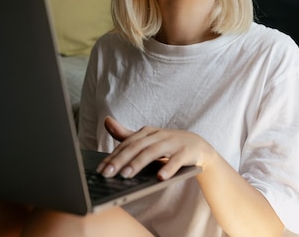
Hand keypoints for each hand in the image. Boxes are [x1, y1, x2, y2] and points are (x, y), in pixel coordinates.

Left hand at [96, 116, 215, 179]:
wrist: (198, 147)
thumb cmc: (167, 144)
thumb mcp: (147, 139)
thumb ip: (126, 134)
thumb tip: (106, 121)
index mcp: (147, 132)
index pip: (126, 144)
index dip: (113, 156)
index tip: (100, 169)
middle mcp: (158, 135)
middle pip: (136, 147)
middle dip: (121, 160)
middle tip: (108, 174)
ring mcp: (173, 143)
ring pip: (153, 152)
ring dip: (138, 163)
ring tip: (126, 175)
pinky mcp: (186, 152)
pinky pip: (176, 161)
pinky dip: (168, 168)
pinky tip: (160, 177)